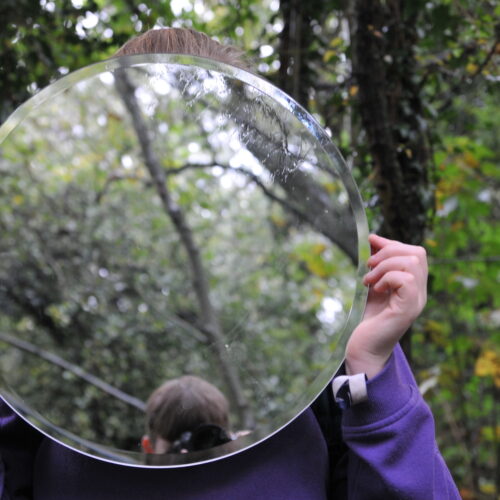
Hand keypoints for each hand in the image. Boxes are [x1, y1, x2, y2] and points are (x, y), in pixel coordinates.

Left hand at [345, 234, 427, 378]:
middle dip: (389, 250)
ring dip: (385, 265)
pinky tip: (376, 289)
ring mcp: (416, 301)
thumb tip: (373, 239)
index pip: (415, 253)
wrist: (363, 348)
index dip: (393, 243)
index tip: (372, 241)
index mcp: (413, 285)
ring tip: (369, 280)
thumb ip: (376, 264)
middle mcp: (420, 292)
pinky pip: (406, 279)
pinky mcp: (408, 309)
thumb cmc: (367, 319)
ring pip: (412, 263)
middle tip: (369, 265)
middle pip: (417, 253)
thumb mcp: (372, 284)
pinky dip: (387, 278)